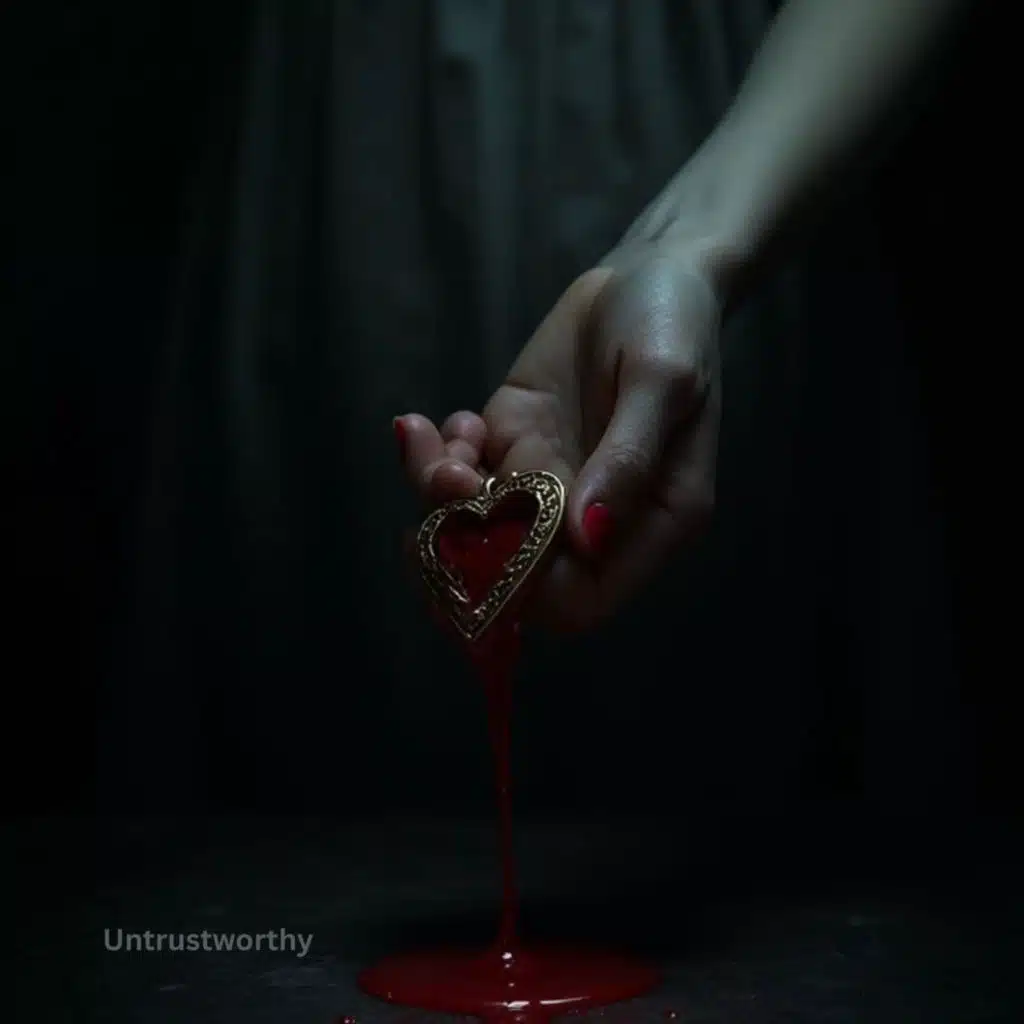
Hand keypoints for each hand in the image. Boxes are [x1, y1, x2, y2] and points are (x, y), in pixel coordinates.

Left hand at [397, 243, 722, 630]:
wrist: (645, 271)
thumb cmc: (672, 323)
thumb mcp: (663, 381)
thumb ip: (628, 459)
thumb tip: (585, 538)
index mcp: (649, 524)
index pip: (577, 600)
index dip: (524, 586)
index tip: (491, 529)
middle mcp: (592, 520)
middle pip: (511, 577)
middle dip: (462, 540)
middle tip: (442, 478)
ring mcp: (546, 484)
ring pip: (472, 530)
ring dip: (438, 493)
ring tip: (429, 439)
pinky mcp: (511, 447)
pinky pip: (458, 479)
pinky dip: (436, 458)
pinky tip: (451, 420)